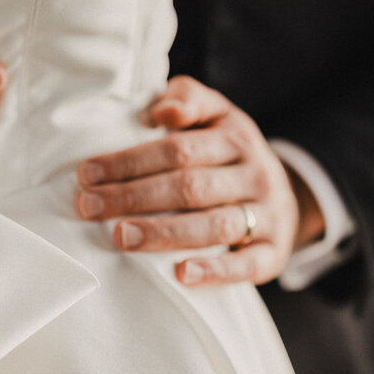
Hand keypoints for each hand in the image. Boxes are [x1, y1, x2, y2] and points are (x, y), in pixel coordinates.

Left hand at [74, 76, 324, 285]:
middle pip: (190, 186)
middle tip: (89, 208)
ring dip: (164, 232)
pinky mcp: (274, 253)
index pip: (178, 149)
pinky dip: (215, 271)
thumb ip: (187, 99)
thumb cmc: (229, 154)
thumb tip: (163, 110)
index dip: (130, 161)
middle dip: (135, 197)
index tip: (87, 174)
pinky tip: (181, 274)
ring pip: (214, 225)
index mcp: (235, 139)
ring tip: (120, 237)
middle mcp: (255, 175)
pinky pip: (247, 264)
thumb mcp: (216, 115)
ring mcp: (268, 215)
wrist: (287, 196)